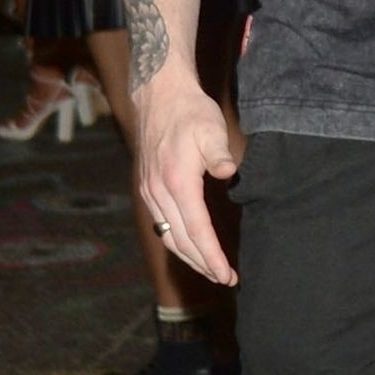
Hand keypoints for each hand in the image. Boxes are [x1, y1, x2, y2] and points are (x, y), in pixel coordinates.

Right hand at [135, 72, 239, 286]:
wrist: (160, 95)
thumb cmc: (190, 112)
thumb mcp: (210, 128)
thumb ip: (218, 154)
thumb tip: (227, 173)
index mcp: (177, 183)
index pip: (197, 231)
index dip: (212, 256)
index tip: (227, 274)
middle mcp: (159, 193)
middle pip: (181, 242)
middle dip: (203, 264)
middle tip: (225, 278)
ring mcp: (150, 192)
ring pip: (168, 236)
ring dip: (189, 256)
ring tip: (210, 268)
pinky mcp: (148, 188)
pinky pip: (161, 225)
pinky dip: (177, 241)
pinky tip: (190, 245)